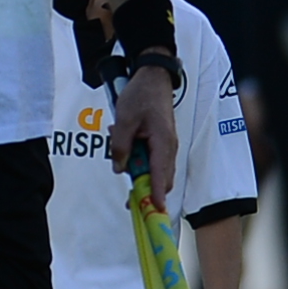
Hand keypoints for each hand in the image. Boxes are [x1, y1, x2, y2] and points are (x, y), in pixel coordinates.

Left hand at [110, 64, 180, 208]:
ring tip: (119, 148)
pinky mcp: (160, 143)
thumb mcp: (124, 120)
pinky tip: (123, 143)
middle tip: (130, 200)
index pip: (160, 174)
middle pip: (160, 178)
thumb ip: (120, 146)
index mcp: (163, 142)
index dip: (158, 194)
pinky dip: (138, 158)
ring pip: (154, 170)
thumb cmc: (141, 95)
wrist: (152, 78)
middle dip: (146, 190)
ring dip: (138, 170)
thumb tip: (119, 168)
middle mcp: (168, 147)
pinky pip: (150, 159)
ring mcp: (166, 145)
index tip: (156, 210)